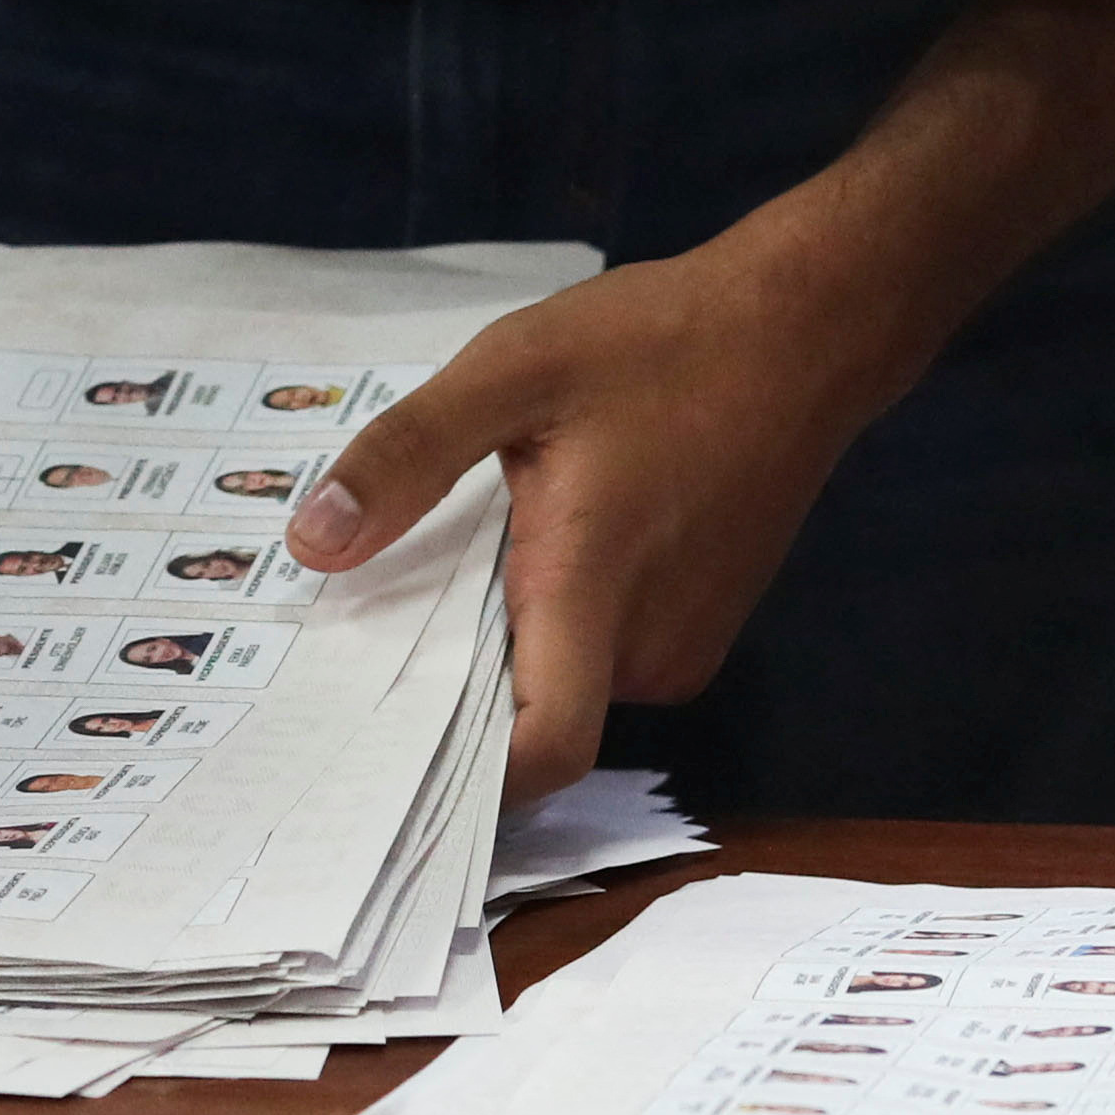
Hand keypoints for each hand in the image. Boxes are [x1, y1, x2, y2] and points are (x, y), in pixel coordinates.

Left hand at [286, 234, 911, 804]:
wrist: (804, 331)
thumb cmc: (660, 343)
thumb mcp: (510, 370)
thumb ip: (407, 458)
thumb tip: (310, 542)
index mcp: (593, 590)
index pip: (543, 751)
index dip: (469, 783)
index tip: (383, 769)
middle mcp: (646, 644)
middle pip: (533, 718)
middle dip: (455, 695)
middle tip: (366, 649)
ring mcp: (683, 645)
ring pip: (566, 684)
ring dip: (506, 648)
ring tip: (451, 579)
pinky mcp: (701, 629)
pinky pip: (603, 657)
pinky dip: (556, 626)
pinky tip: (524, 559)